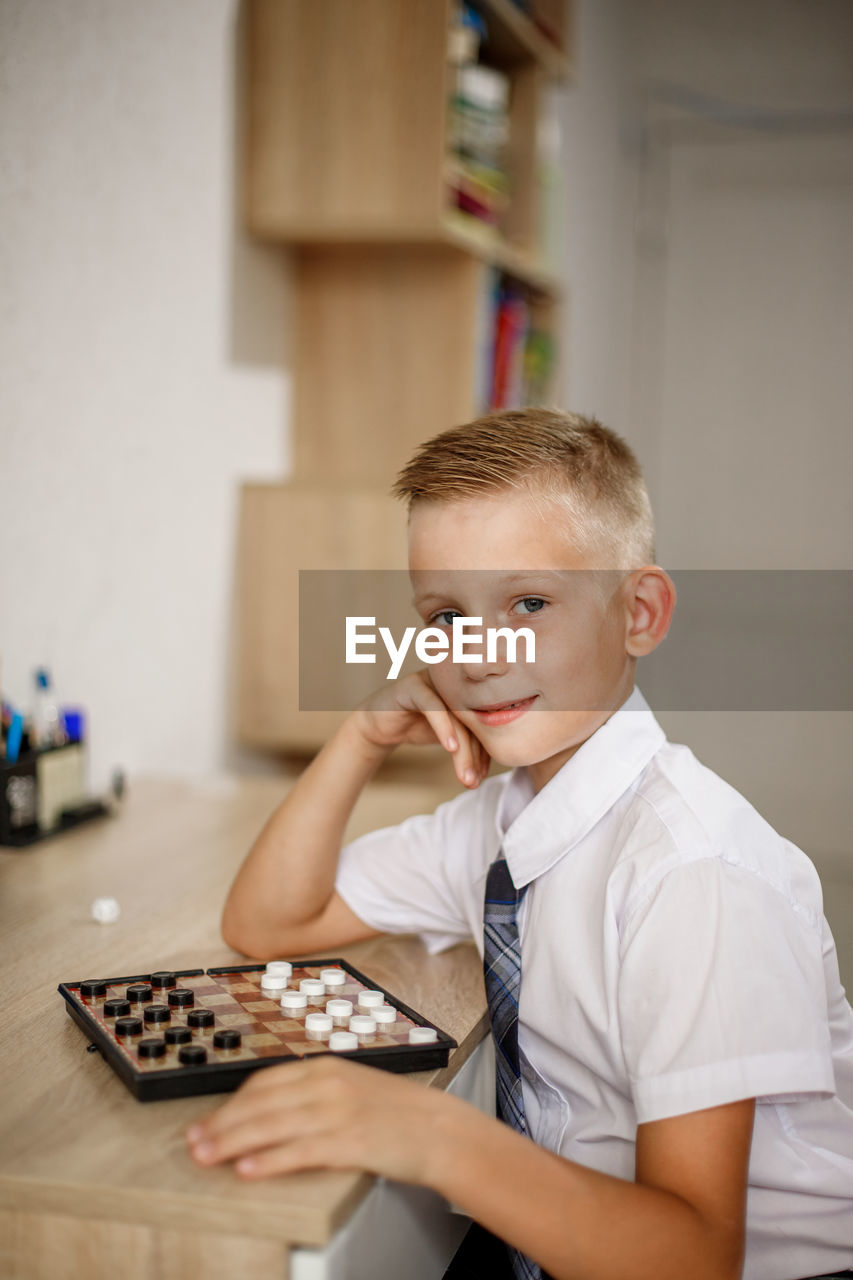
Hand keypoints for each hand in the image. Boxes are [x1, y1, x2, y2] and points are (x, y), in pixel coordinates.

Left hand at [186, 1055, 440, 1182]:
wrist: (438, 1129)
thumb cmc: (395, 1113)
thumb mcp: (351, 1088)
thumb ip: (314, 1093)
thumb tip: (271, 1111)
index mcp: (326, 1068)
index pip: (264, 1083)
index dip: (230, 1103)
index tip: (207, 1120)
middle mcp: (327, 1085)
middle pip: (260, 1103)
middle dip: (222, 1124)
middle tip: (194, 1142)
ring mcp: (337, 1112)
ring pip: (272, 1125)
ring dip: (233, 1142)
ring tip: (207, 1156)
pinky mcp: (349, 1141)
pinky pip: (300, 1150)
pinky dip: (270, 1160)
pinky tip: (248, 1169)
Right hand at [352, 669, 489, 788]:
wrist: (378, 725)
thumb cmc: (418, 727)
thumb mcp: (450, 734)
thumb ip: (474, 738)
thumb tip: (506, 755)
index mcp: (468, 690)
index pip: (484, 723)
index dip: (485, 751)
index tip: (481, 777)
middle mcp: (454, 683)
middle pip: (472, 721)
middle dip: (474, 756)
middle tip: (472, 782)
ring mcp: (434, 681)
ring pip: (456, 717)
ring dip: (462, 751)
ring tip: (464, 777)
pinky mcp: (414, 686)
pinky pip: (434, 706)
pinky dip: (444, 728)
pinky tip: (450, 749)